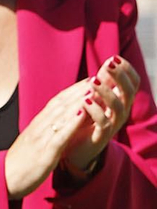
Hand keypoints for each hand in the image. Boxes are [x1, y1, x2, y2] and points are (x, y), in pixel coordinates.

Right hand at [5, 78, 95, 197]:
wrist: (3, 180)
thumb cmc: (20, 164)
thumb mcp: (34, 144)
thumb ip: (46, 132)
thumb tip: (60, 123)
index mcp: (37, 125)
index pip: (56, 102)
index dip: (73, 90)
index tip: (88, 80)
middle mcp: (38, 128)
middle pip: (60, 104)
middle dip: (79, 90)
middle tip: (97, 78)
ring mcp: (40, 139)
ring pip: (61, 116)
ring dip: (78, 102)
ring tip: (93, 89)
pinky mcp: (44, 153)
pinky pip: (60, 136)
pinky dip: (71, 123)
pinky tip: (82, 114)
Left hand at [63, 55, 140, 172]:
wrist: (75, 150)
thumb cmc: (85, 122)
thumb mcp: (94, 100)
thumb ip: (100, 85)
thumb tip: (107, 64)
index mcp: (119, 102)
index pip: (132, 84)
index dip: (127, 70)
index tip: (115, 57)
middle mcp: (120, 113)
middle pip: (128, 93)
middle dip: (120, 77)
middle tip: (108, 64)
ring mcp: (112, 126)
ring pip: (118, 108)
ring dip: (107, 92)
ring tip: (94, 81)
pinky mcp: (100, 137)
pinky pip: (104, 124)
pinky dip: (95, 111)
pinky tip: (85, 100)